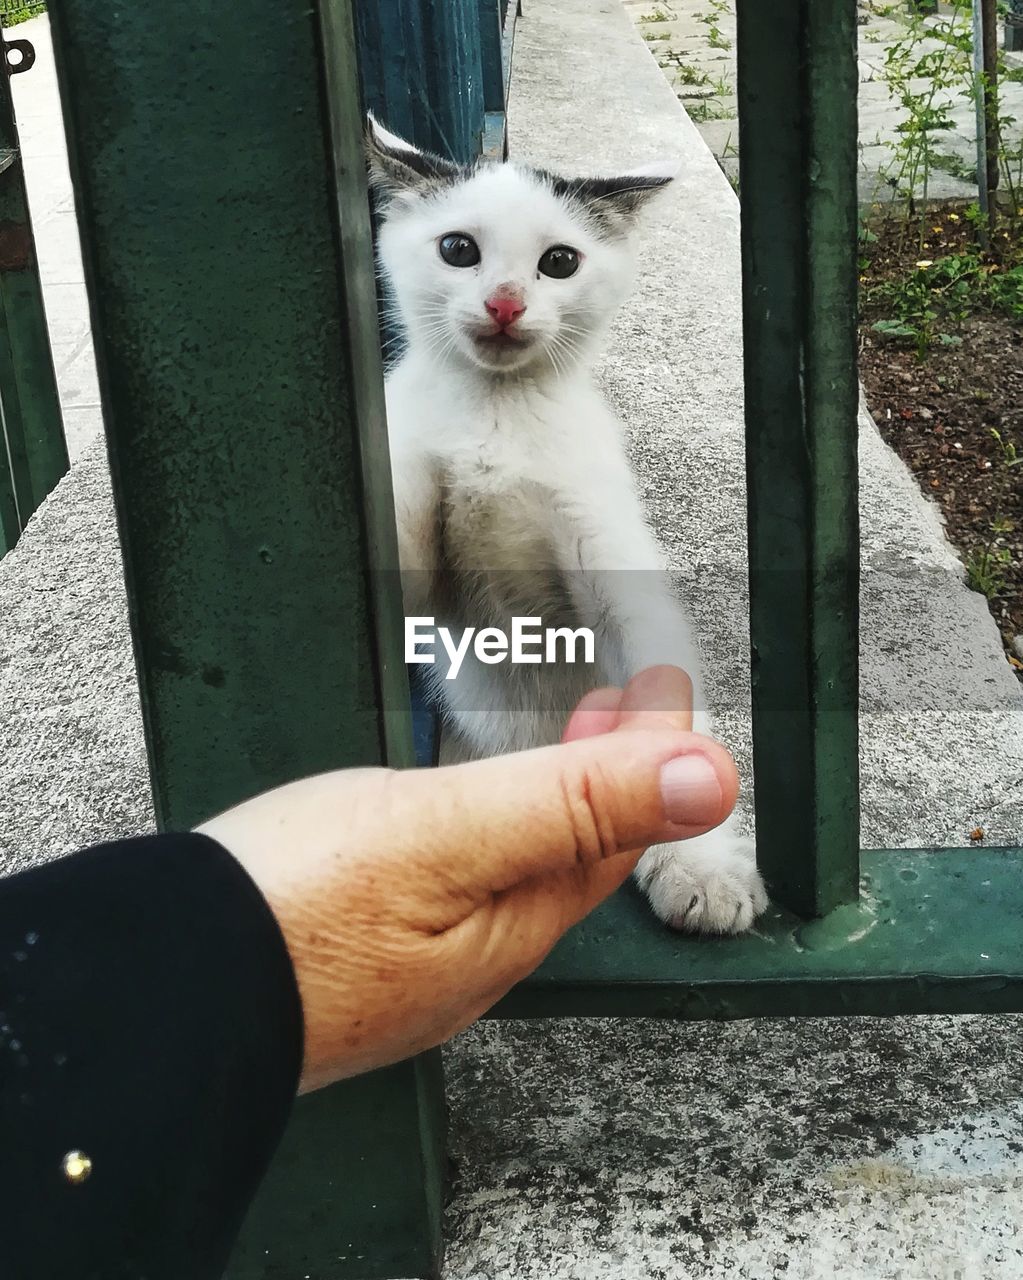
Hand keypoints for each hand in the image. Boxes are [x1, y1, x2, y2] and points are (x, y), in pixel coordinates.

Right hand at [197, 666, 738, 1090]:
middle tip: (622, 705)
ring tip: (553, 743)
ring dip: (547, 800)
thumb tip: (710, 779)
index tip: (666, 682)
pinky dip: (485, 830)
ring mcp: (413, 962)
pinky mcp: (358, 956)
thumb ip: (574, 802)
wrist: (155, 992)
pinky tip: (452, 814)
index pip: (614, 833)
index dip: (651, 758)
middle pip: (568, 855)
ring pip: (512, 869)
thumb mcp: (447, 833)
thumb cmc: (292, 911)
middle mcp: (473, 956)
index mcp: (510, 925)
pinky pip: (456, 885)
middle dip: (607, 777)